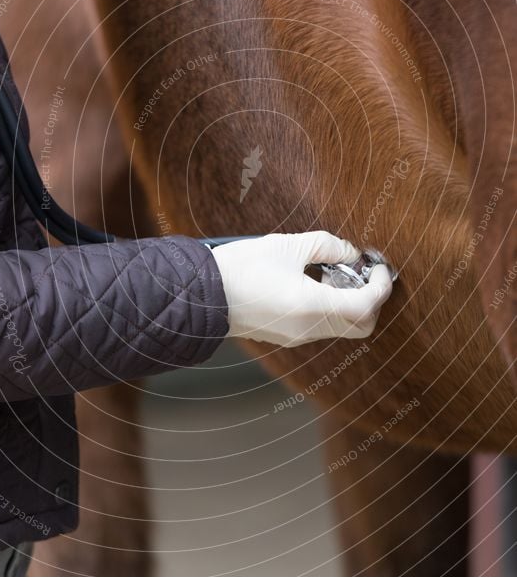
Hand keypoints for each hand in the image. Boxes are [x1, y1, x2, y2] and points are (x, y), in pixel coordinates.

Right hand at [212, 231, 392, 345]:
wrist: (201, 293)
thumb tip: (350, 252)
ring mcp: (297, 337)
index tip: (377, 265)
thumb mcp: (289, 245)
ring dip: (348, 300)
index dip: (380, 284)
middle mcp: (309, 329)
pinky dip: (329, 306)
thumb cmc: (242, 268)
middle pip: (361, 325)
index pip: (367, 305)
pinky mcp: (286, 336)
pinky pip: (321, 326)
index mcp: (313, 308)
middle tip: (359, 271)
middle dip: (370, 298)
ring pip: (341, 327)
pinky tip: (314, 281)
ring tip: (331, 270)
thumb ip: (328, 246)